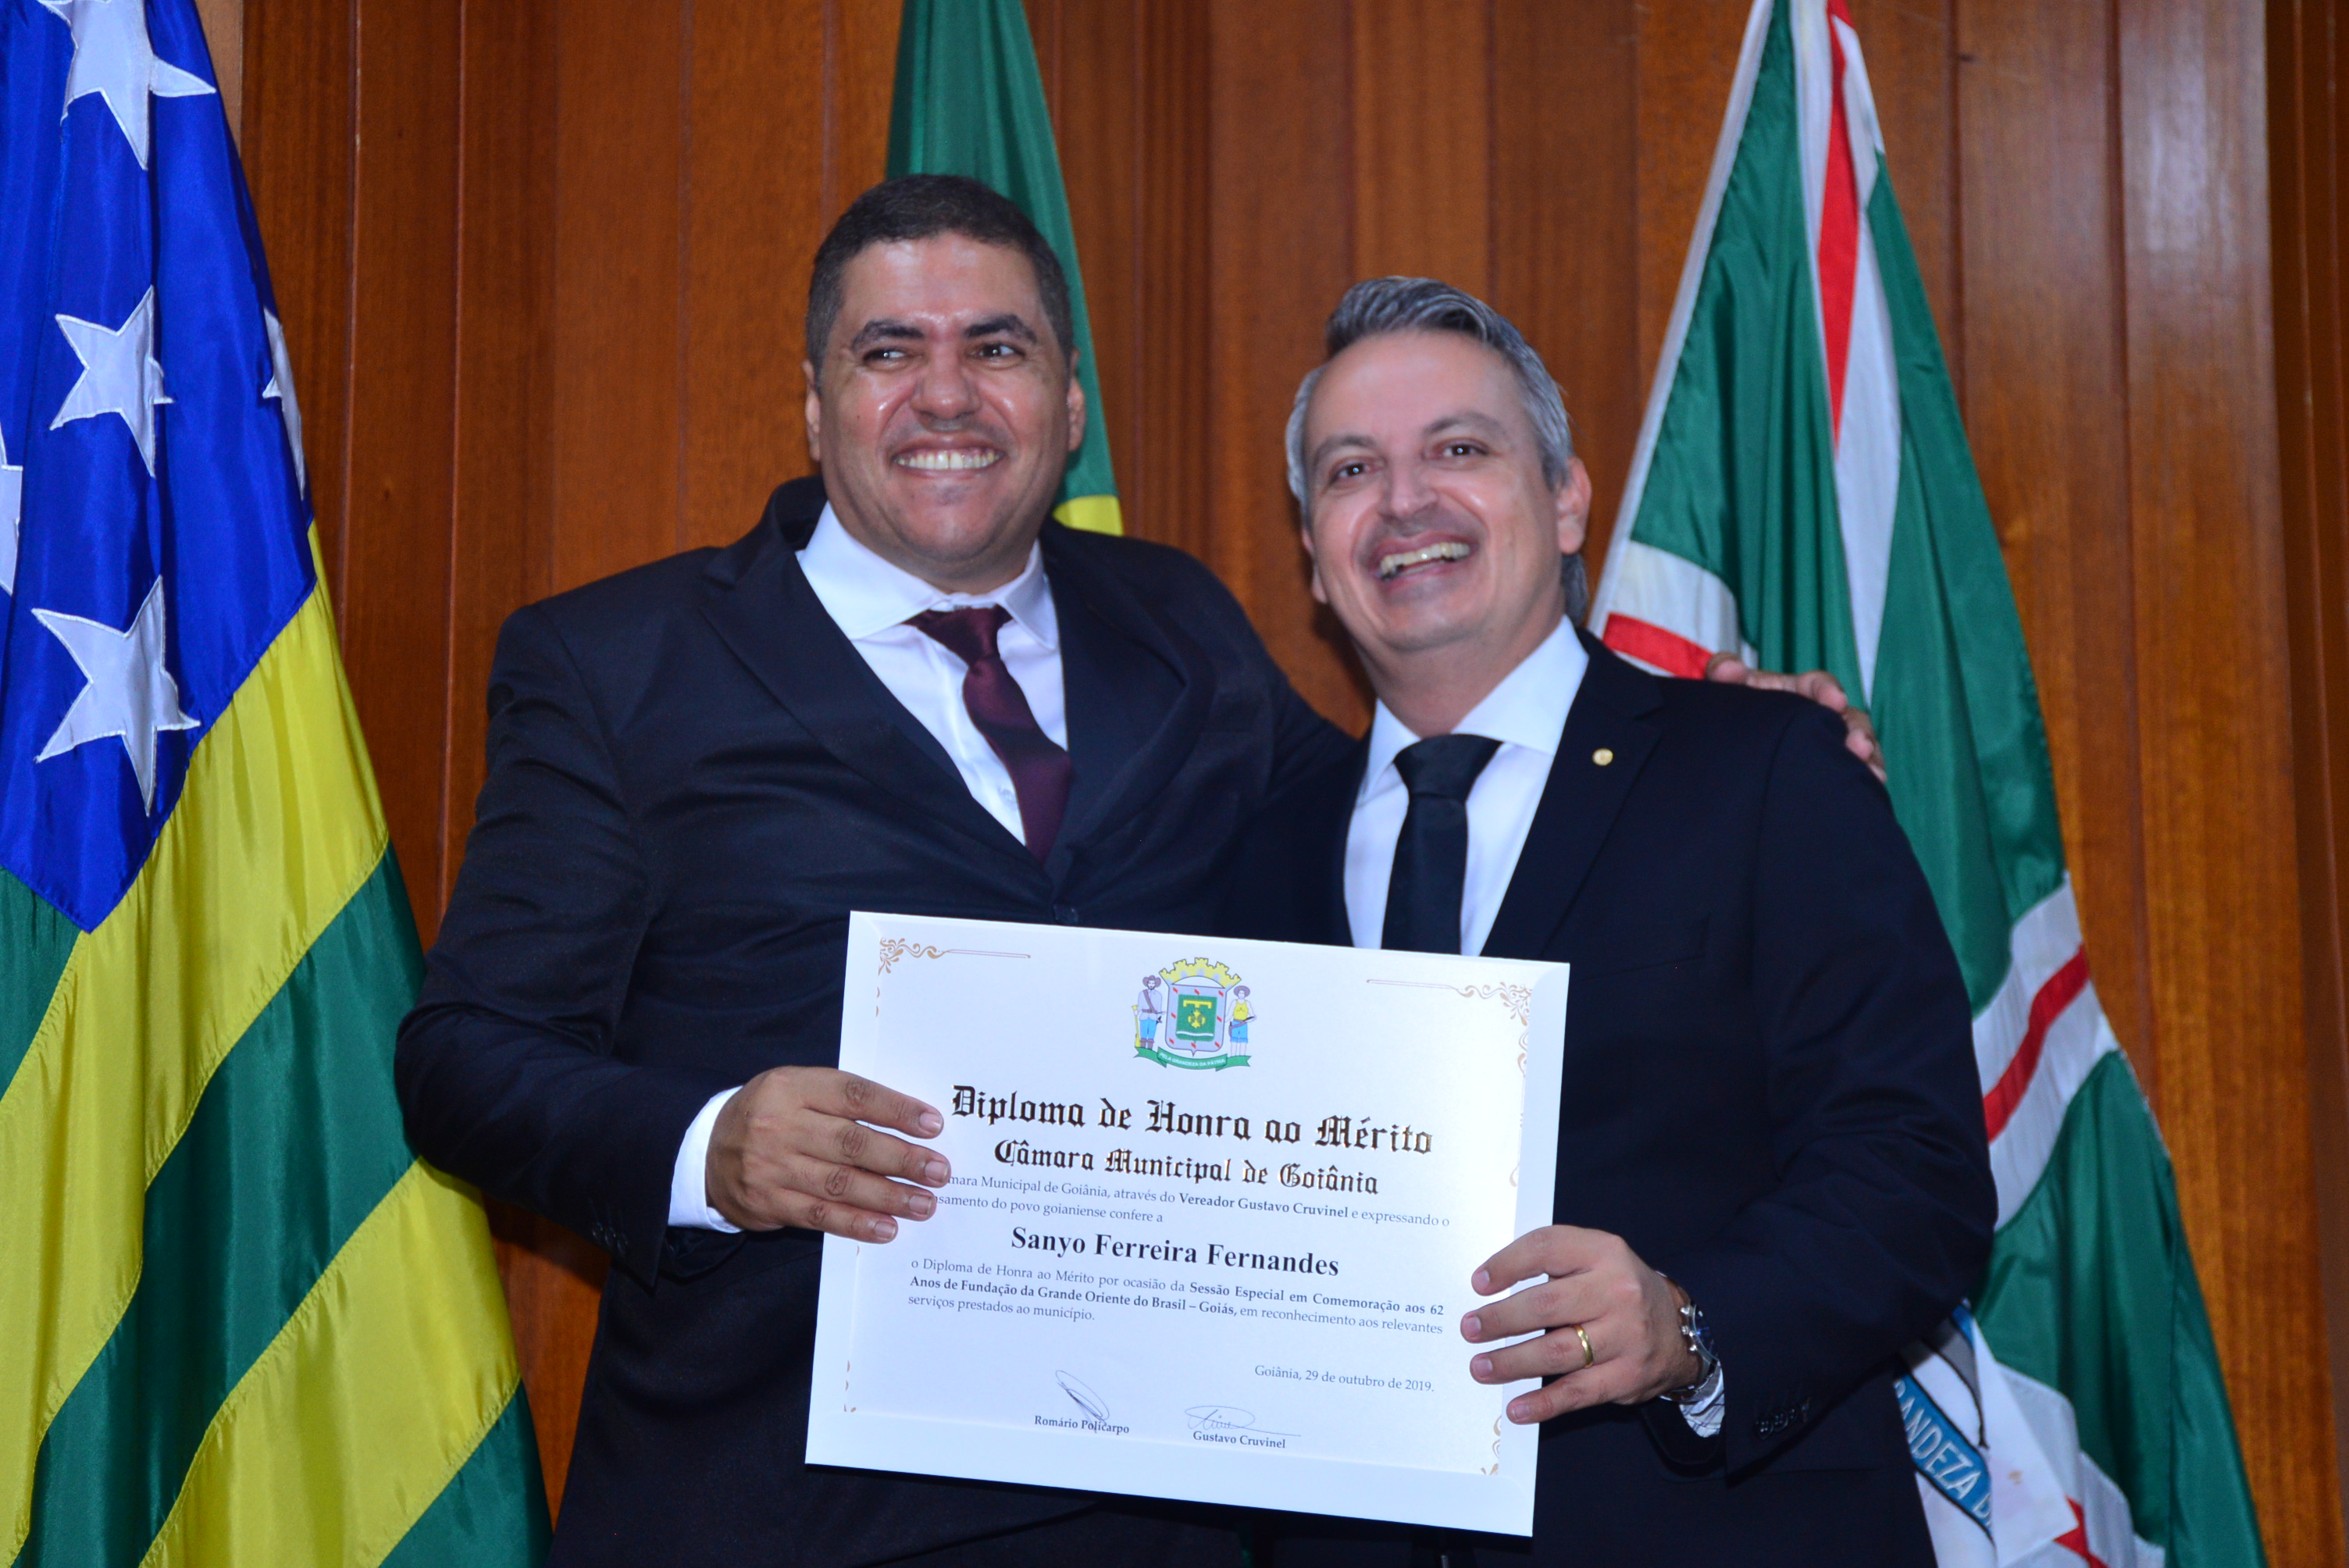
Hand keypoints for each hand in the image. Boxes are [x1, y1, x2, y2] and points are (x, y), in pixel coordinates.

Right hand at [705, 1066, 949, 1240]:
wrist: (707, 1151)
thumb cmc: (771, 1115)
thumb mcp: (796, 1089)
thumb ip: (842, 1100)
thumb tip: (909, 1123)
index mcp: (791, 1086)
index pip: (853, 1095)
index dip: (896, 1110)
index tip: (933, 1125)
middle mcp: (779, 1124)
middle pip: (852, 1142)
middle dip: (902, 1158)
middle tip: (938, 1171)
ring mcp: (771, 1166)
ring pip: (840, 1183)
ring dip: (888, 1196)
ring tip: (923, 1203)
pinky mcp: (767, 1203)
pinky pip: (820, 1215)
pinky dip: (857, 1223)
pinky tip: (887, 1227)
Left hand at [1461, 1225, 1702, 1423]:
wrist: (1680, 1330)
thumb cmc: (1618, 1289)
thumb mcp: (1595, 1258)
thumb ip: (1553, 1261)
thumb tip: (1490, 1285)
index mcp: (1603, 1252)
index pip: (1547, 1249)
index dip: (1507, 1264)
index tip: (1478, 1284)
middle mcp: (1617, 1291)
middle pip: (1547, 1305)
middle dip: (1501, 1319)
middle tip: (1470, 1329)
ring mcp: (1625, 1336)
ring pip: (1558, 1352)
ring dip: (1512, 1362)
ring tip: (1481, 1366)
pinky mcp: (1627, 1377)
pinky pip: (1578, 1393)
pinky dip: (1543, 1404)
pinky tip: (1516, 1408)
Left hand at [1705, 653, 1884, 782]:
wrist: (1736, 754)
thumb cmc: (1742, 713)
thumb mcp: (1732, 692)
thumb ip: (1724, 673)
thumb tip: (1728, 670)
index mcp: (1801, 692)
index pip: (1820, 685)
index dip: (1827, 690)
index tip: (1833, 700)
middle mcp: (1824, 716)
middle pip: (1851, 719)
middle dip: (1858, 731)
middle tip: (1859, 746)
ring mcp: (1834, 743)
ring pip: (1861, 747)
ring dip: (1869, 759)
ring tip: (1872, 773)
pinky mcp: (1837, 769)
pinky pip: (1858, 773)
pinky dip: (1868, 779)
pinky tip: (1872, 786)